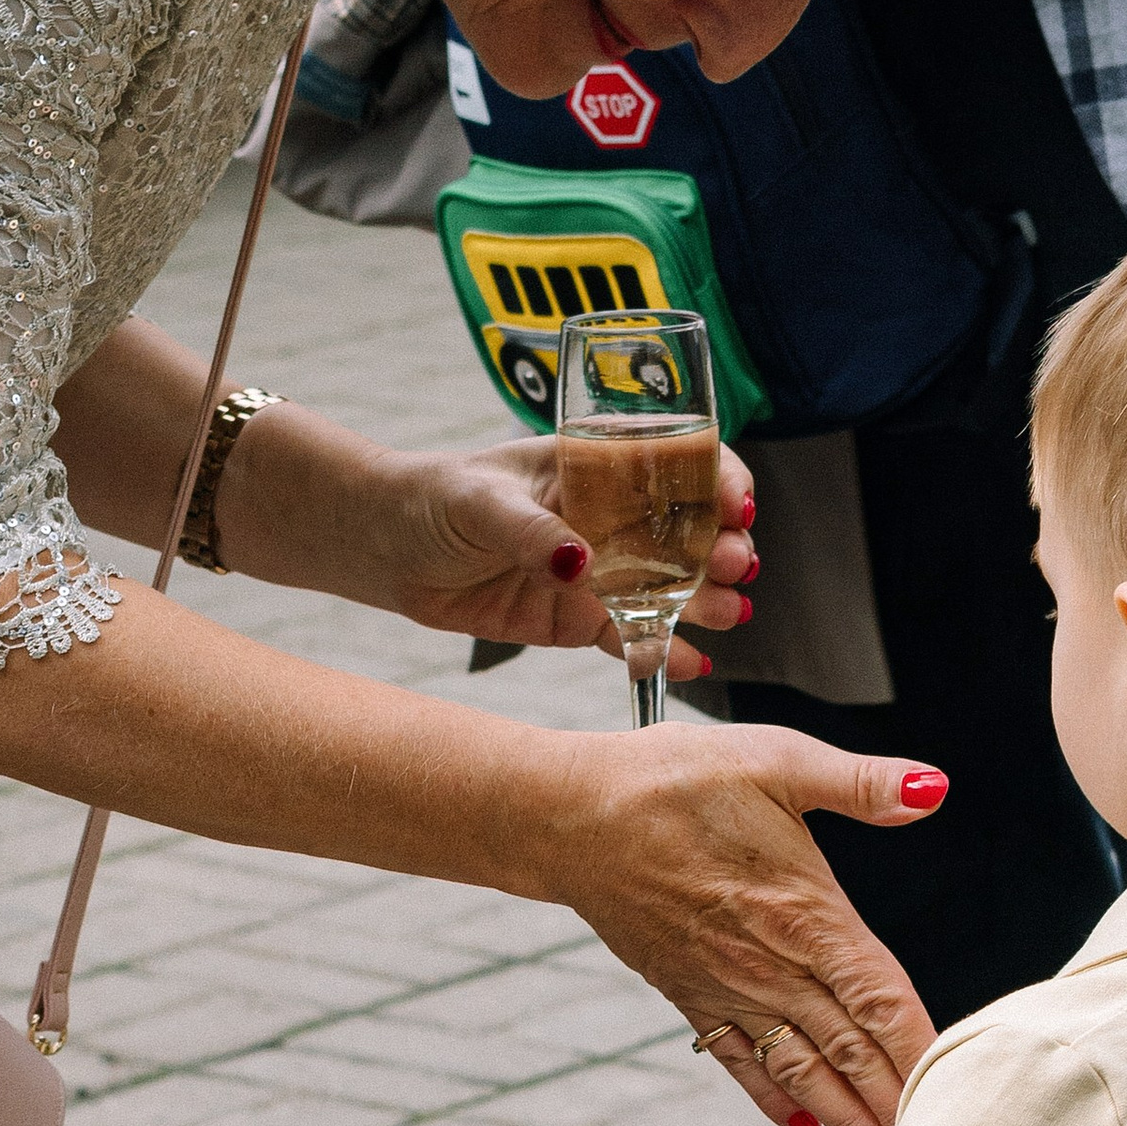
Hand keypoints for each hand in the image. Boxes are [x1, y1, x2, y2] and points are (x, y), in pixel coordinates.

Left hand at [355, 431, 758, 675]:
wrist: (388, 550)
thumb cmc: (435, 500)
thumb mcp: (481, 502)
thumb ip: (532, 532)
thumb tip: (581, 562)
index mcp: (598, 465)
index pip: (679, 462)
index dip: (719, 479)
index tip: (738, 504)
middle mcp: (612, 518)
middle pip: (688, 531)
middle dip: (721, 547)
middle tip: (734, 565)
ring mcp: (601, 572)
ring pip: (671, 588)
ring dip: (705, 601)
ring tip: (726, 614)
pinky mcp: (580, 620)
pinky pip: (634, 638)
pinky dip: (665, 652)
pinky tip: (691, 663)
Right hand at [552, 721, 946, 1125]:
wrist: (570, 817)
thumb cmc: (672, 780)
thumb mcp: (774, 760)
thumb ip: (859, 783)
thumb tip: (934, 788)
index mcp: (802, 912)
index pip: (879, 996)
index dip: (919, 1049)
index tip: (956, 1091)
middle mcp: (768, 964)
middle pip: (848, 1049)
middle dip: (892, 1104)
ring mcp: (727, 986)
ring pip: (801, 1067)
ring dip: (845, 1116)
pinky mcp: (691, 993)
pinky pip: (741, 1061)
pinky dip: (776, 1100)